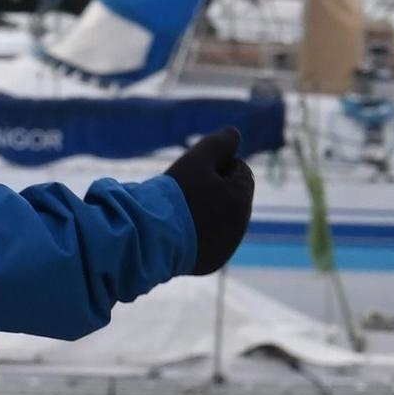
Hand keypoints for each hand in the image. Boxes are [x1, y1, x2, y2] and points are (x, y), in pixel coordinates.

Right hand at [165, 127, 254, 276]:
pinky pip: (210, 240)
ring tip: (178, 213)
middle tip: (183, 192)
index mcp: (242, 199)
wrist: (151, 239)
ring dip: (206, 212)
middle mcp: (241, 225)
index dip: (215, 165)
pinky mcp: (212, 261)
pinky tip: (178, 232)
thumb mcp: (196, 160)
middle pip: (230, 195)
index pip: (239, 169)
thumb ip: (219, 144)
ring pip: (221, 219)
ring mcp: (228, 246)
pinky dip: (199, 234)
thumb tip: (235, 134)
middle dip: (212, 189)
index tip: (193, 174)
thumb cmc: (174, 196)